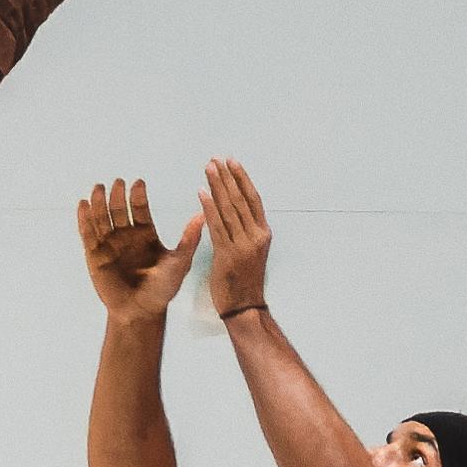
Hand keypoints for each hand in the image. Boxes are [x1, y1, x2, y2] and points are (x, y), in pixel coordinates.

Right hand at [74, 178, 197, 324]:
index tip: (139, 182)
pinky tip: (84, 204)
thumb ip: (189, 239)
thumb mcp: (179, 262)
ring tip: (99, 187)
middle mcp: (126, 236)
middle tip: (118, 182)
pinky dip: (84, 219)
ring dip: (99, 202)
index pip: (140, 209)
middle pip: (119, 209)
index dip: (138, 195)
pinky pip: (87, 233)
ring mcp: (109, 244)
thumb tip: (202, 215)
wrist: (140, 312)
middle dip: (117, 195)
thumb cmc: (162, 290)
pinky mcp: (94, 254)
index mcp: (145, 234)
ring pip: (102, 217)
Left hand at [194, 160, 273, 320]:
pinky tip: (202, 194)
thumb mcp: (251, 251)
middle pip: (241, 199)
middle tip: (215, 159)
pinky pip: (217, 226)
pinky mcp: (228, 254)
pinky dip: (209, 208)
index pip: (253, 199)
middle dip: (227, 177)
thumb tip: (233, 209)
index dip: (242, 178)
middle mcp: (256, 236)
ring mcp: (243, 245)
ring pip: (229, 209)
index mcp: (263, 233)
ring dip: (217, 186)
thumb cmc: (244, 279)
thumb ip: (244, 231)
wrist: (244, 306)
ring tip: (208, 169)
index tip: (231, 162)